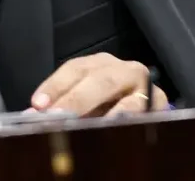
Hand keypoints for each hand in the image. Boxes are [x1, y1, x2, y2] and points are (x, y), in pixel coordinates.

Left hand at [30, 53, 167, 116]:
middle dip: (76, 100)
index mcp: (99, 63)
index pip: (74, 69)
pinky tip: (115, 131)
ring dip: (105, 116)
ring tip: (88, 128)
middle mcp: (123, 69)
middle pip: (99, 81)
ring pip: (126, 100)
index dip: (55, 86)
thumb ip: (61, 104)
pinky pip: (145, 116)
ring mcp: (145, 87)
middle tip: (57, 117)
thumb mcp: (84, 98)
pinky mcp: (160, 106)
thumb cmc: (106, 102)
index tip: (38, 104)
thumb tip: (33, 116)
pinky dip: (129, 124)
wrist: (143, 105)